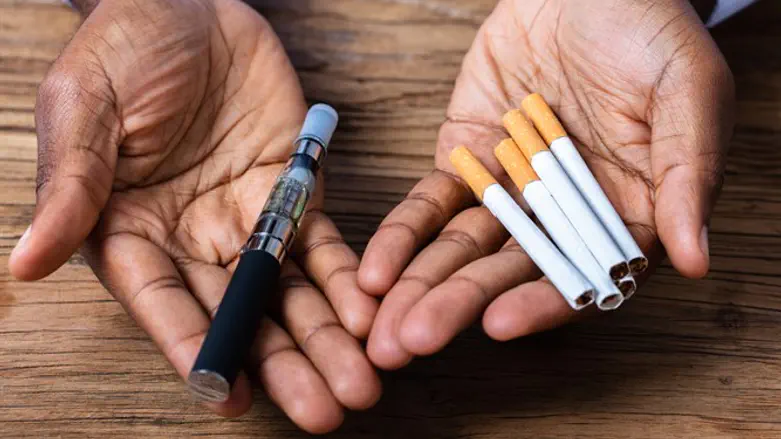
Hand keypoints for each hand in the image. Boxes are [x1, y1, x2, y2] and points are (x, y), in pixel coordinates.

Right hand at [8, 0, 379, 431]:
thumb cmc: (125, 47)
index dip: (195, 348)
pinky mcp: (294, 195)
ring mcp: (248, 221)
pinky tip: (372, 316)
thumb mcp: (86, 105)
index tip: (225, 393)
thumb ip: (72, 184)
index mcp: (131, 231)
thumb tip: (25, 262)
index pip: (163, 303)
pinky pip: (324, 247)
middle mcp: (192, 240)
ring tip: (361, 384)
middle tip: (324, 410)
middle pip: (240, 316)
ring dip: (326, 340)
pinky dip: (348, 282)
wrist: (191, 4)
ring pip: (291, 294)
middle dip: (282, 364)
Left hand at [359, 0, 733, 368]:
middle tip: (410, 343)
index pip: (583, 275)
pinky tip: (376, 271)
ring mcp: (508, 192)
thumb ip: (689, 174)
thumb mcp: (687, 92)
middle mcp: (562, 216)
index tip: (500, 323)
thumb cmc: (649, 33)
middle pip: (508, 273)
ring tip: (381, 326)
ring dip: (420, 287)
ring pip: (461, 249)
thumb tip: (694, 258)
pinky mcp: (464, 163)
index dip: (542, 303)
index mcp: (623, 215)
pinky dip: (403, 236)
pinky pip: (431, 204)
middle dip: (457, 306)